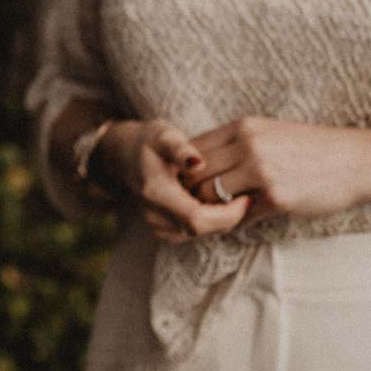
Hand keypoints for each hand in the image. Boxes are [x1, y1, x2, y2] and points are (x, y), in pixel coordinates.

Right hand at [99, 119, 249, 243]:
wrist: (125, 155)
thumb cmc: (149, 141)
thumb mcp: (164, 136)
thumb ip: (180, 149)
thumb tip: (198, 163)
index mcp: (155, 192)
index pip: (197, 218)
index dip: (225, 213)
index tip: (244, 197)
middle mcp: (153, 214)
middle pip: (200, 230)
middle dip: (227, 217)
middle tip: (245, 196)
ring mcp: (156, 225)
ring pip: (198, 234)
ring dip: (219, 220)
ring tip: (231, 197)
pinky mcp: (162, 229)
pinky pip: (192, 233)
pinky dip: (209, 222)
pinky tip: (217, 204)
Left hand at [185, 116, 370, 219]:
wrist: (358, 162)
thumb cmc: (311, 150)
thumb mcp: (269, 134)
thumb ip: (234, 146)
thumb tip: (196, 167)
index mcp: (243, 127)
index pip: (190, 149)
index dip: (185, 171)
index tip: (192, 185)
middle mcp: (247, 144)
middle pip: (192, 174)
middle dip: (191, 194)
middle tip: (199, 207)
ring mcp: (261, 170)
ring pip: (208, 197)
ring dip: (211, 211)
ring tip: (222, 214)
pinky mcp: (276, 196)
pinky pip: (238, 216)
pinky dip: (236, 221)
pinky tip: (247, 218)